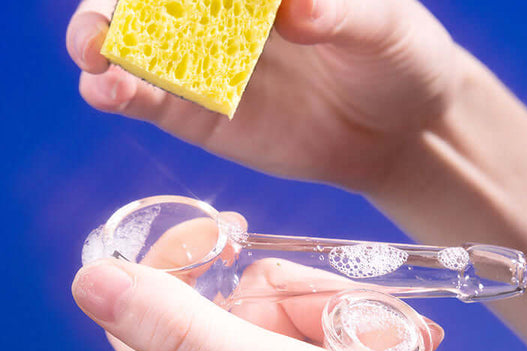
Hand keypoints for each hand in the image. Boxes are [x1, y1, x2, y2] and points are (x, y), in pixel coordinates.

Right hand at [66, 0, 457, 191]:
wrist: (396, 128)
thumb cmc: (396, 59)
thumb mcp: (383, 26)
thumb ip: (338, 14)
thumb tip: (292, 8)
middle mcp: (223, 15)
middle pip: (150, 2)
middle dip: (116, 8)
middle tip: (103, 25)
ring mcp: (209, 67)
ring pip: (138, 49)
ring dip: (105, 50)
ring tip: (96, 57)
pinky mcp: (206, 117)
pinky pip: (157, 101)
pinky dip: (127, 95)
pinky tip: (109, 91)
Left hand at [71, 245, 526, 350]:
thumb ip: (182, 328)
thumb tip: (90, 282)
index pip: (148, 303)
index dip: (180, 256)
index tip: (234, 233)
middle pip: (247, 299)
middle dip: (310, 299)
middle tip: (354, 336)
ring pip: (305, 316)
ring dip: (359, 327)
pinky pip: (339, 345)